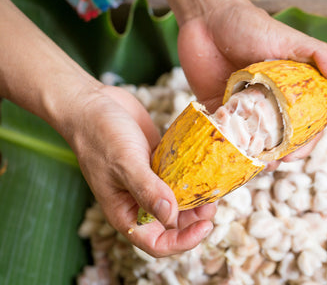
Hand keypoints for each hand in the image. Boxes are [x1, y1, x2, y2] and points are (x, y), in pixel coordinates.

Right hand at [68, 85, 215, 256]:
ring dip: (196, 200)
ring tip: (213, 188)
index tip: (205, 226)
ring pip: (178, 202)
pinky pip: (179, 179)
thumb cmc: (100, 135)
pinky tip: (206, 170)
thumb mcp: (124, 164)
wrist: (94, 104)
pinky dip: (193, 179)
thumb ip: (147, 190)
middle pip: (173, 225)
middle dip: (195, 220)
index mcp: (125, 213)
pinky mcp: (158, 165)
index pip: (157, 243)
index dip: (183, 241)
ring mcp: (150, 183)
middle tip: (212, 203)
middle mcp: (139, 202)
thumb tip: (171, 217)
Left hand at [177, 0, 326, 165]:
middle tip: (275, 163)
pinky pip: (225, 132)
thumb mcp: (288, 38)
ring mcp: (243, 107)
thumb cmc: (250, 24)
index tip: (298, 154)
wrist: (206, 17)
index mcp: (289, 88)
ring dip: (255, 154)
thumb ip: (319, 54)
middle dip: (280, 154)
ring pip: (253, 138)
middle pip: (279, 136)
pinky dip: (230, 145)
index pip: (305, 121)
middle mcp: (268, 101)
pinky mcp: (218, 108)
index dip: (306, 141)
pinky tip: (232, 155)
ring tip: (255, 163)